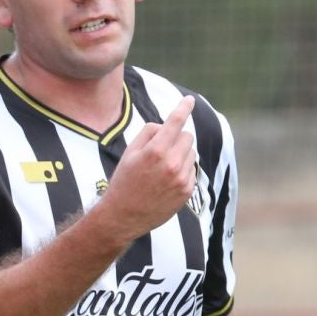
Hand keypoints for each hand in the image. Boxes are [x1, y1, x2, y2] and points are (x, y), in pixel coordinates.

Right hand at [96, 98, 195, 239]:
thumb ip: (148, 133)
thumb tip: (165, 125)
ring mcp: (182, 179)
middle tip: (161, 150)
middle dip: (177, 138)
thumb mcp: (130, 152)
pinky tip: (167, 180)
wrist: (124, 216)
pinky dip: (183, 170)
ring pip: (191, 153)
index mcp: (156, 151)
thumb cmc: (124, 181)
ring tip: (162, 168)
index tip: (190, 100)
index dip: (184, 108)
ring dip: (181, 154)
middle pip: (187, 136)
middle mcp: (172, 164)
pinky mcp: (187, 191)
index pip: (176, 122)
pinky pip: (192, 170)